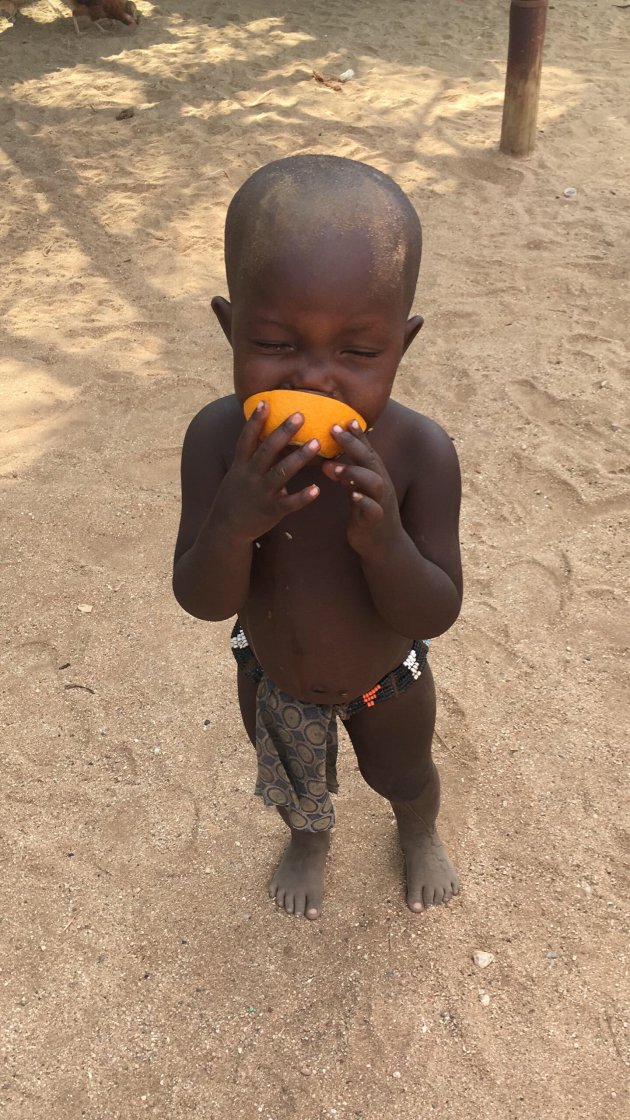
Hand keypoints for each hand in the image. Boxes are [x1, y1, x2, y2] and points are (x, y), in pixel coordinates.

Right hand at [213, 401, 320, 542]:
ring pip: (282, 472)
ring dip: (299, 457)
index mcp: (241, 466)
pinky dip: (303, 497)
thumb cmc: (237, 498)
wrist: (226, 529)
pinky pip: (290, 503)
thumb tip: (271, 437)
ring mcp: (261, 493)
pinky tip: (317, 489)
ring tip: (316, 443)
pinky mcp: (272, 511)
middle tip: (301, 414)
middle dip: (284, 432)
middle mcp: (250, 476)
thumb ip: (253, 458)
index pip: (247, 439)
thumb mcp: (238, 474)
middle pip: (267, 450)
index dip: (255, 421)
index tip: (265, 402)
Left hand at [321, 420, 401, 552]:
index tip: (344, 417)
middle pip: (369, 459)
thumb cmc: (368, 514)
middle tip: (332, 429)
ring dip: (352, 472)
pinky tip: (352, 496)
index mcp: (376, 475)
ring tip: (331, 467)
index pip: (366, 450)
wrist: (385, 546)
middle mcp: (381, 484)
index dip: (357, 434)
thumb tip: (328, 460)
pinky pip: (372, 508)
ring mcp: (381, 501)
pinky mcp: (376, 520)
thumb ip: (348, 475)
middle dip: (352, 443)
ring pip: (372, 481)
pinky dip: (362, 501)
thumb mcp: (359, 490)